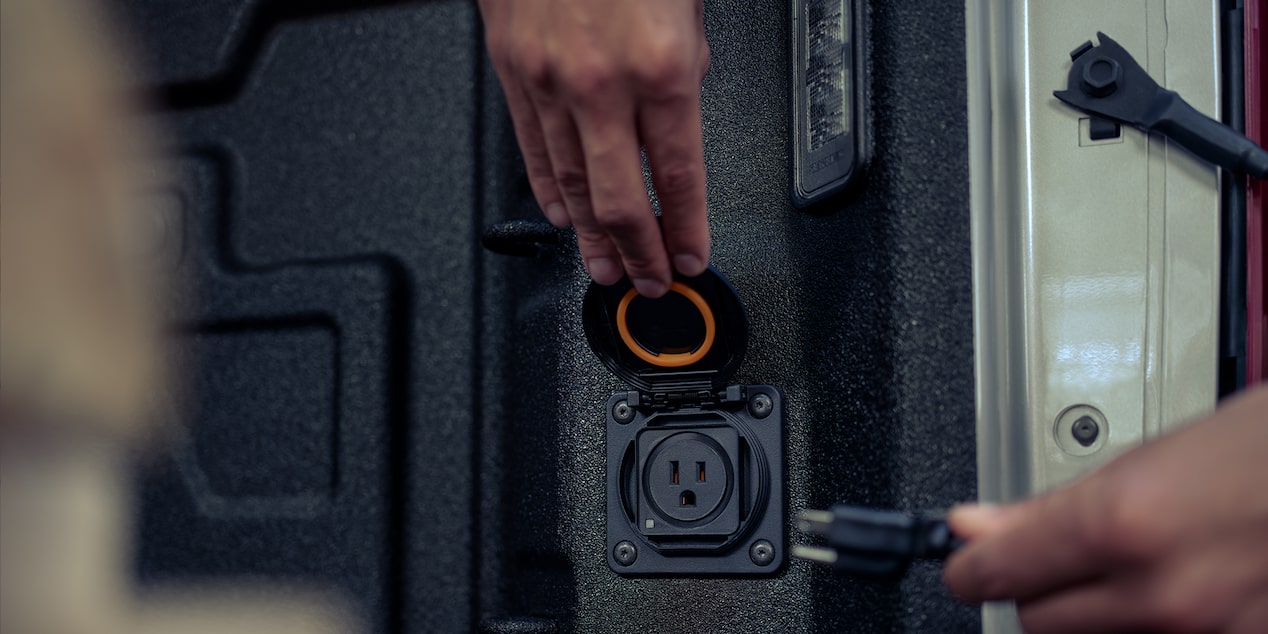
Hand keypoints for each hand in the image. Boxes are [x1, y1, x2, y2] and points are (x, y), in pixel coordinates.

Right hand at [478, 0, 710, 297]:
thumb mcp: (687, 0)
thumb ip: (688, 62)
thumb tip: (682, 111)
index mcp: (662, 64)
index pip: (680, 176)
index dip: (689, 229)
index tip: (693, 258)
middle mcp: (603, 83)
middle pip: (622, 199)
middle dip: (642, 253)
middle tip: (652, 284)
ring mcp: (549, 81)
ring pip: (571, 185)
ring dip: (593, 237)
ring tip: (607, 269)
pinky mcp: (512, 72)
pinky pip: (531, 150)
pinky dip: (548, 192)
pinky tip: (561, 217)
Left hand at [944, 386, 1267, 632]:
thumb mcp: (1154, 454)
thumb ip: (1052, 503)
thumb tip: (976, 525)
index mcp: (1123, 524)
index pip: (995, 574)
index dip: (972, 566)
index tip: (965, 562)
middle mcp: (1162, 596)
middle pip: (1039, 622)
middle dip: (1041, 587)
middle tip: (1064, 552)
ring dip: (1102, 611)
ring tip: (1146, 556)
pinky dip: (1160, 621)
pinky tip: (1189, 580)